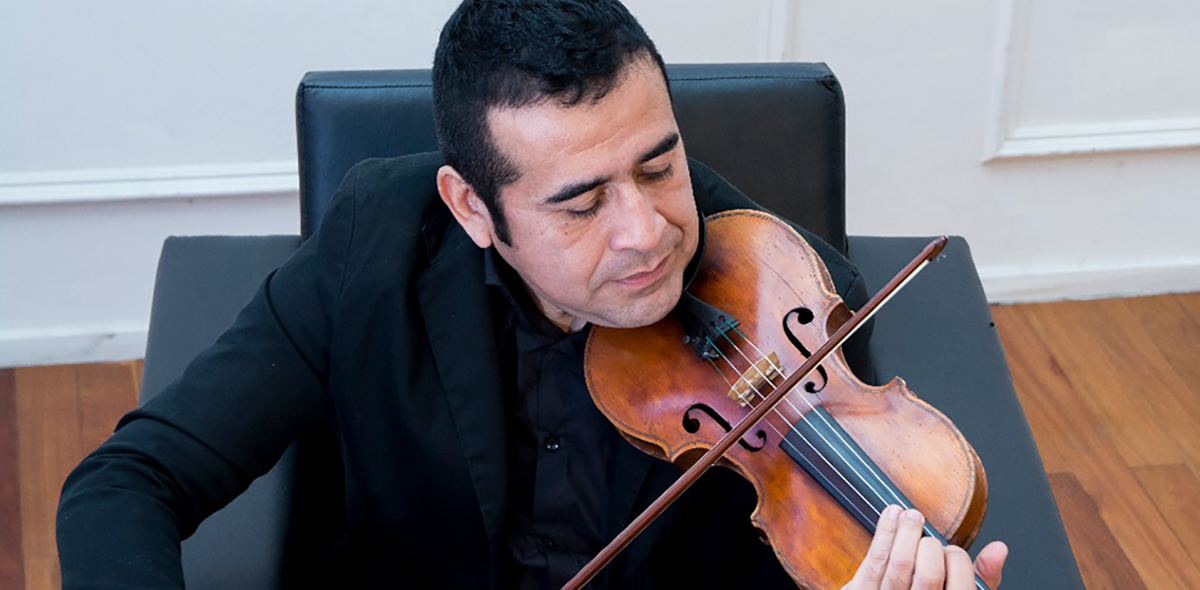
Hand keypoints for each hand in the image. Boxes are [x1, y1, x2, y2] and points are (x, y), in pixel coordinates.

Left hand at [842, 505, 1007, 589]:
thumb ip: (981, 576)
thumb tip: (999, 548)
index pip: (961, 585)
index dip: (958, 562)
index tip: (951, 551)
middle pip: (928, 575)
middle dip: (931, 547)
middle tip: (930, 539)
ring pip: (898, 565)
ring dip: (906, 532)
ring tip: (912, 515)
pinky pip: (874, 561)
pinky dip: (885, 532)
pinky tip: (893, 514)